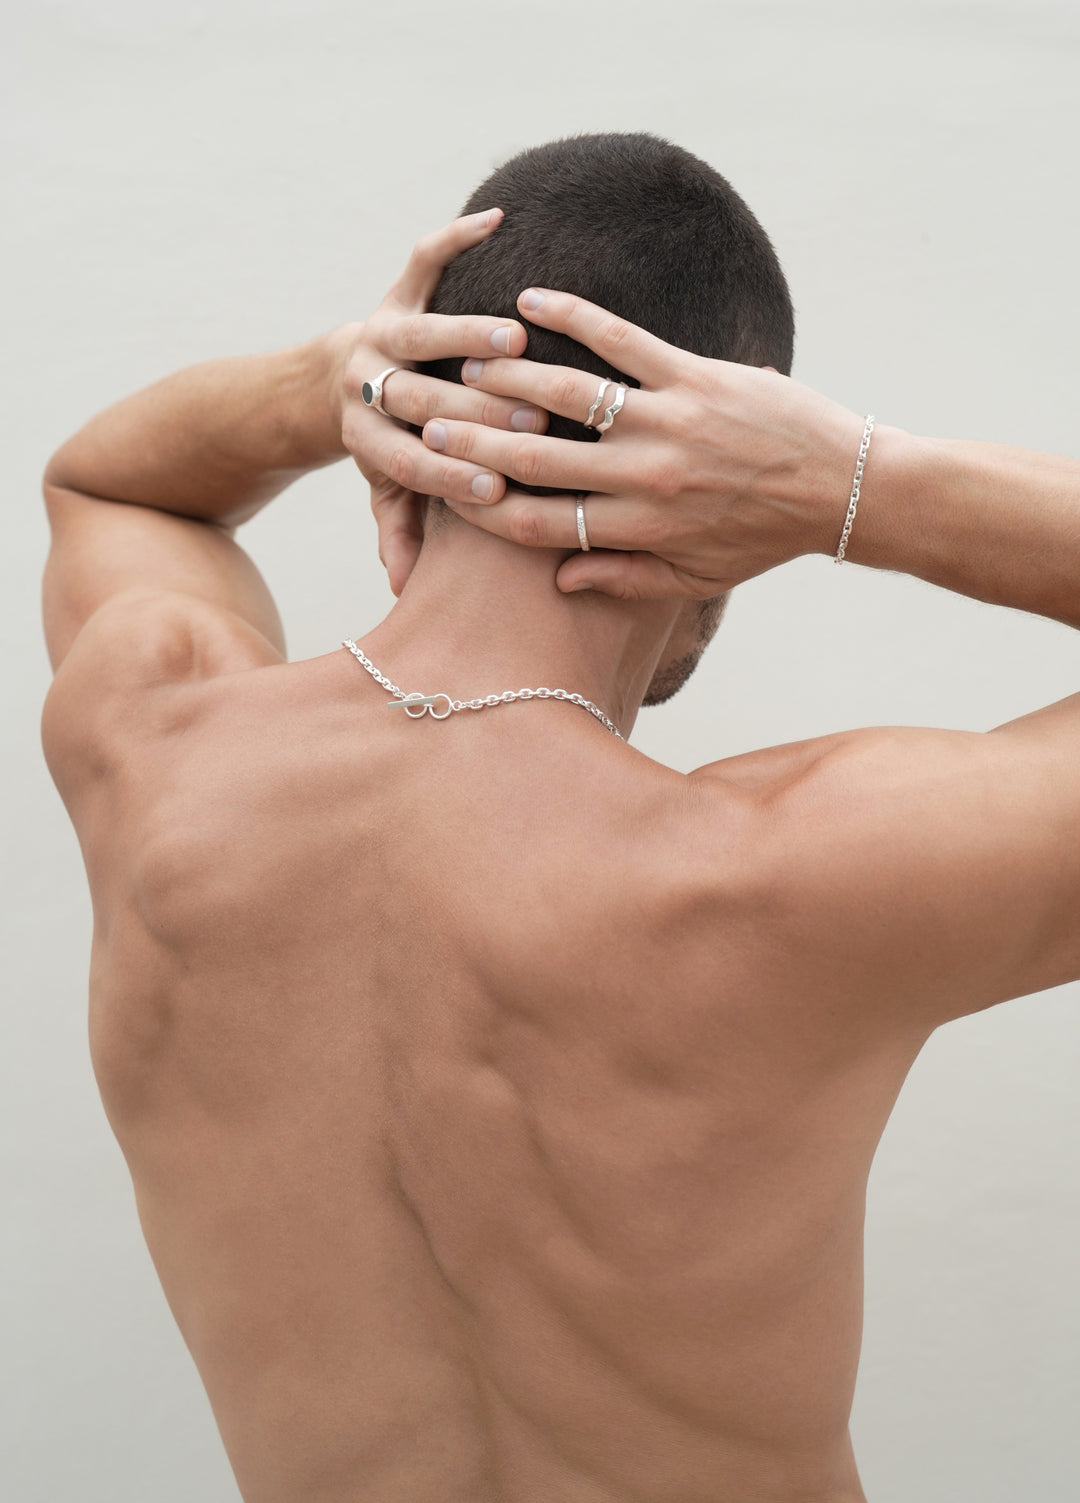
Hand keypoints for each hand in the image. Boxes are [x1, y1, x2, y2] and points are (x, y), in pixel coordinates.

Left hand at [337, 210, 547, 595]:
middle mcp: (370, 378)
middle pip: (419, 395)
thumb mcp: (389, 494)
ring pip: (421, 325)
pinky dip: (456, 235)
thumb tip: (405, 591)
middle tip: (528, 425)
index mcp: (365, 435)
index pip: (408, 462)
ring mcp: (383, 328)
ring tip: (516, 342)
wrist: (338, 383)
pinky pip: (425, 257)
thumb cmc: (387, 446)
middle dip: (471, 412)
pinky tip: (497, 222)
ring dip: (466, 333)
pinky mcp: (399, 287)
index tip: (494, 493)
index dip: (447, 479)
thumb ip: (401, 533)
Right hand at [418, 288, 867, 596]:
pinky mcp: (695, 374)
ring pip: (568, 394)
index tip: (442, 492)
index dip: (484, 508)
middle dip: (474, 441)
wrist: (844, 487)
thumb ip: (627, 582)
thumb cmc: (766, 538)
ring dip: (508, 376)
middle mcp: (646, 474)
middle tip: (426, 420)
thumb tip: (560, 577)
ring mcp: (670, 418)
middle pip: (536, 457)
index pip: (542, 523)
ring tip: (466, 363)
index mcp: (642, 527)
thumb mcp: (698, 578)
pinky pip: (622, 339)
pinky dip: (574, 314)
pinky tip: (532, 299)